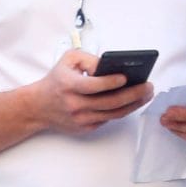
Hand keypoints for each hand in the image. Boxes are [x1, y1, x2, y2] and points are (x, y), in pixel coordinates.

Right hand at [32, 49, 154, 134]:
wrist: (37, 107)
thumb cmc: (56, 81)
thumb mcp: (68, 60)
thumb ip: (89, 58)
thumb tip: (109, 66)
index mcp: (68, 85)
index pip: (93, 85)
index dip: (111, 82)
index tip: (126, 77)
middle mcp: (74, 104)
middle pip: (110, 102)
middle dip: (133, 94)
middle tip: (148, 86)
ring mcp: (79, 119)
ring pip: (113, 114)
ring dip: (133, 104)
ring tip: (146, 95)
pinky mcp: (84, 128)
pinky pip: (107, 120)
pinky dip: (121, 111)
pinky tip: (132, 102)